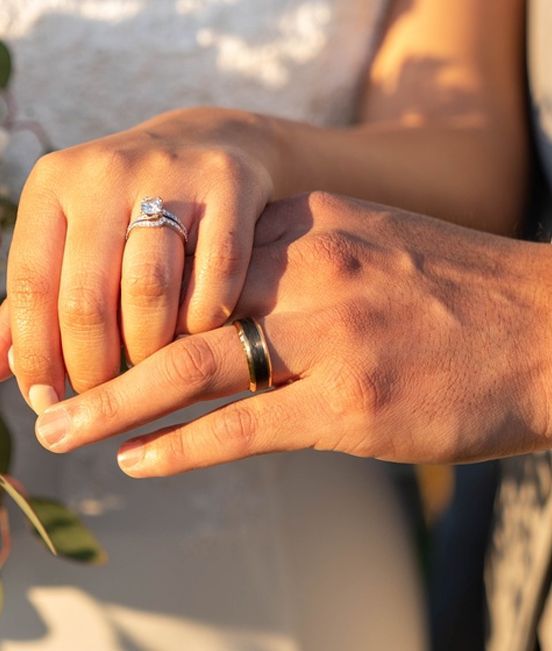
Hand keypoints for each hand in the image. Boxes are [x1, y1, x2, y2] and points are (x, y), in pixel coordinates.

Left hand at [5, 107, 279, 408]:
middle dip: (92, 365)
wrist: (208, 143)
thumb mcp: (77, 236)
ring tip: (148, 372)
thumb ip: (39, 299)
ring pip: (150, 288)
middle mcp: (105, 174)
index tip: (47, 401)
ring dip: (148, 347)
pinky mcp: (228, 185)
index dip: (36, 354)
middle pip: (87, 297)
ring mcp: (170, 175)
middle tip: (103, 397)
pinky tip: (198, 332)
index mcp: (54, 186)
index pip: (31, 285)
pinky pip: (216, 271)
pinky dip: (205, 315)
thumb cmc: (132, 208)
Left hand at [32, 192, 551, 473]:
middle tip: (47, 391)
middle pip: (175, 316)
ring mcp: (331, 338)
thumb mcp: (367, 242)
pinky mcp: (354, 404)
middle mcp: (310, 272)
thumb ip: (295, 259)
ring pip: (192, 370)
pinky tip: (139, 460)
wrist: (547, 328)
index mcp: (309, 226)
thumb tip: (226, 295)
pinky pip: (243, 427)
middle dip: (101, 357)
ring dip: (116, 405)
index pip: (190, 264)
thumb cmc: (457, 292)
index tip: (90, 332)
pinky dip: (181, 447)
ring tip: (66, 428)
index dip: (130, 302)